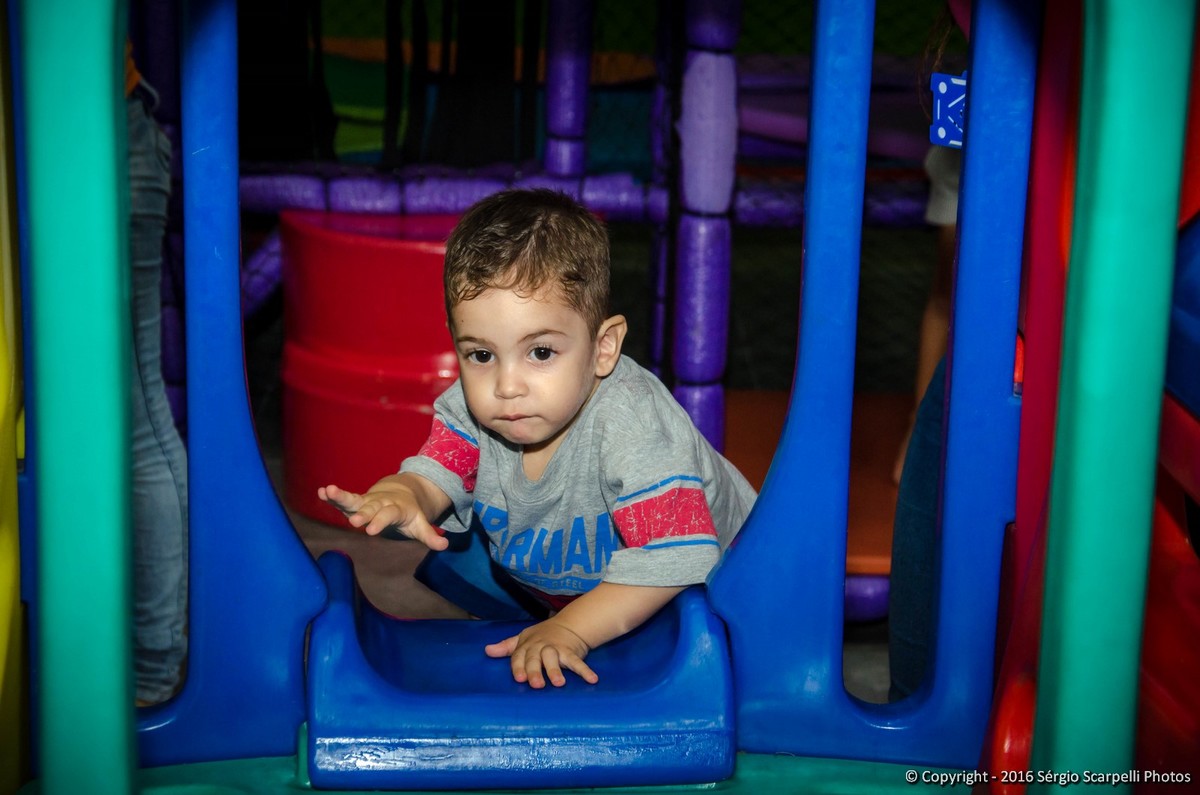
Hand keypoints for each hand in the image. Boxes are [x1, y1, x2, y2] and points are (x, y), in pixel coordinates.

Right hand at [318, 481, 448, 550]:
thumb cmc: (409, 513)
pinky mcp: (356, 502)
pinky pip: (344, 500)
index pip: (388, 515)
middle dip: (362, 514)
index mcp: (396, 509)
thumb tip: (444, 546)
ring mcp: (367, 501)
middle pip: (370, 508)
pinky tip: (320, 492)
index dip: (380, 522)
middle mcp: (380, 503)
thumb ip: (429, 536)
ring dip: (341, 496)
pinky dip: (332, 496)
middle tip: (353, 521)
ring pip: (354, 499)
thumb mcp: (420, 525)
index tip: (371, 530)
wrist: (402, 491)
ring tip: (328, 491)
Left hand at [484, 618, 597, 687]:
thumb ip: (506, 647)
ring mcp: (556, 648)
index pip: (519, 656)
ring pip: (554, 659)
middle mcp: (540, 647)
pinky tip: (592, 680)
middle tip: (536, 685)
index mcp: (527, 646)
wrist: (568, 624)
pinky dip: (585, 671)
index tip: (519, 679)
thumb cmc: (542, 636)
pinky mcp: (571, 652)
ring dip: (556, 670)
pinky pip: (578, 662)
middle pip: (536, 659)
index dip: (518, 667)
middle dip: (536, 671)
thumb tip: (487, 651)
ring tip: (559, 683)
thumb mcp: (523, 639)